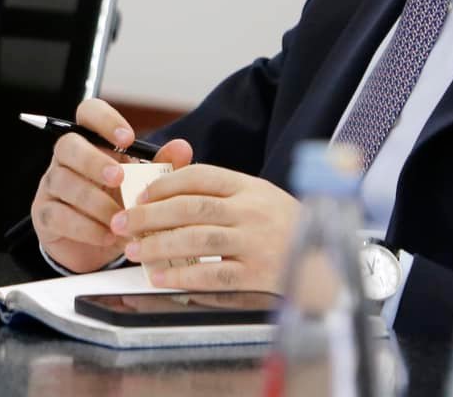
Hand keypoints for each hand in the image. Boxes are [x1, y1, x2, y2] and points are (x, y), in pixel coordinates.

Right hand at [31, 97, 193, 274]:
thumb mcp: (143, 185)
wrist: (101, 245)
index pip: (88, 113)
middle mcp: (67, 159)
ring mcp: (52, 186)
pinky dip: (85, 227)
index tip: (127, 139)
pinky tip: (107, 236)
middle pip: (67, 145)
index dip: (104, 120)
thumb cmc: (121, 204)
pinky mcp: (45, 215)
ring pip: (63, 182)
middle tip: (119, 179)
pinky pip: (57, 215)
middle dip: (93, 161)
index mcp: (92, 142)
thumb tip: (183, 147)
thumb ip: (163, 166)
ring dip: (94, 201)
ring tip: (120, 219)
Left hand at [117, 163, 301, 291]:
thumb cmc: (286, 230)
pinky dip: (183, 276)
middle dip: (149, 214)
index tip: (139, 195)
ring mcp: (257, 242)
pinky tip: (161, 277)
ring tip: (134, 250)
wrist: (329, 264)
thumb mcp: (261, 200)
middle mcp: (253, 211)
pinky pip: (213, 274)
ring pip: (197, 238)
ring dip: (159, 244)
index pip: (200, 176)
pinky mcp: (259, 275)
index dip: (164, 184)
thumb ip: (223, 194)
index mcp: (250, 187)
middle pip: (191, 207)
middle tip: (123, 222)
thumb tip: (169, 193)